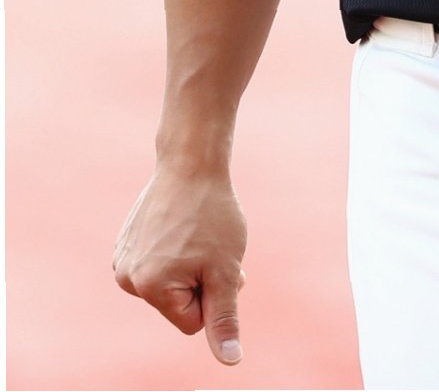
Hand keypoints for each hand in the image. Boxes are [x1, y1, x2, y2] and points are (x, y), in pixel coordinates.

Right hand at [114, 166, 247, 363]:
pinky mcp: (125, 244)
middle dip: (201, 282)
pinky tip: (179, 226)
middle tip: (211, 246)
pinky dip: (174, 253)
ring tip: (195, 234)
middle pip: (179, 305)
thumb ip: (224, 318)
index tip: (215, 260)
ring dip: (189, 268)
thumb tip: (230, 361)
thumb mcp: (226, 270)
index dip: (213, 293)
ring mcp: (123, 260)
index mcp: (150, 288)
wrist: (191, 162)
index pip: (193, 322)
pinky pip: (158, 266)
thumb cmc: (213, 214)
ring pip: (169, 286)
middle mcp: (127, 278)